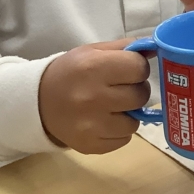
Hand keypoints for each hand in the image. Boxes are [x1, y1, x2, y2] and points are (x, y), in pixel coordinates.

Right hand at [38, 38, 152, 154]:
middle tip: (121, 88)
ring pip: (135, 122)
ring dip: (129, 113)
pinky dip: (119, 131)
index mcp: (94, 68)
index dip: (137, 68)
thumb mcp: (94, 51)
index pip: (138, 68)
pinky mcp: (90, 145)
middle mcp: (93, 97)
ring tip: (113, 106)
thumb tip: (156, 49)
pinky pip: (124, 140)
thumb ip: (126, 48)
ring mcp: (91, 125)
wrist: (37, 102)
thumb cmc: (71, 72)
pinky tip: (105, 120)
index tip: (128, 69)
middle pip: (140, 96)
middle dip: (135, 90)